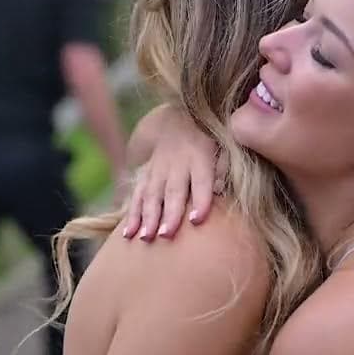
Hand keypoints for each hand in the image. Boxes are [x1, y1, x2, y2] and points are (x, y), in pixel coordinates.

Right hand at [120, 108, 218, 240]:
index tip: (196, 220)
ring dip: (147, 216)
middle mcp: (178, 164)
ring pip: (151, 194)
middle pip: (173, 191)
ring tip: (145, 237)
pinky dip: (132, 214)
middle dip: (169, 214)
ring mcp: (159, 168)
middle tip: (165, 235)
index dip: (200, 200)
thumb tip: (219, 188)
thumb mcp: (224, 145)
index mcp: (201, 157)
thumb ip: (224, 167)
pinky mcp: (146, 173)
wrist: (183, 117)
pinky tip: (128, 233)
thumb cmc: (211, 139)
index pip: (201, 181)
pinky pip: (137, 194)